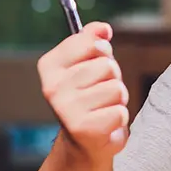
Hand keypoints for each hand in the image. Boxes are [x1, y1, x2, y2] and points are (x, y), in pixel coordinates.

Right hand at [37, 22, 129, 159]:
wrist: (85, 142)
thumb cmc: (90, 97)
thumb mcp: (88, 64)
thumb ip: (92, 41)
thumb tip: (103, 28)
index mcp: (50, 66)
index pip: (90, 42)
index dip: (102, 50)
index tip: (97, 60)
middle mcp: (53, 87)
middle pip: (107, 66)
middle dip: (113, 78)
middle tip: (100, 92)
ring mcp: (66, 109)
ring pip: (116, 89)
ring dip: (117, 99)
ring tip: (103, 107)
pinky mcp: (83, 129)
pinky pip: (120, 112)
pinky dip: (119, 117)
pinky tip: (105, 123)